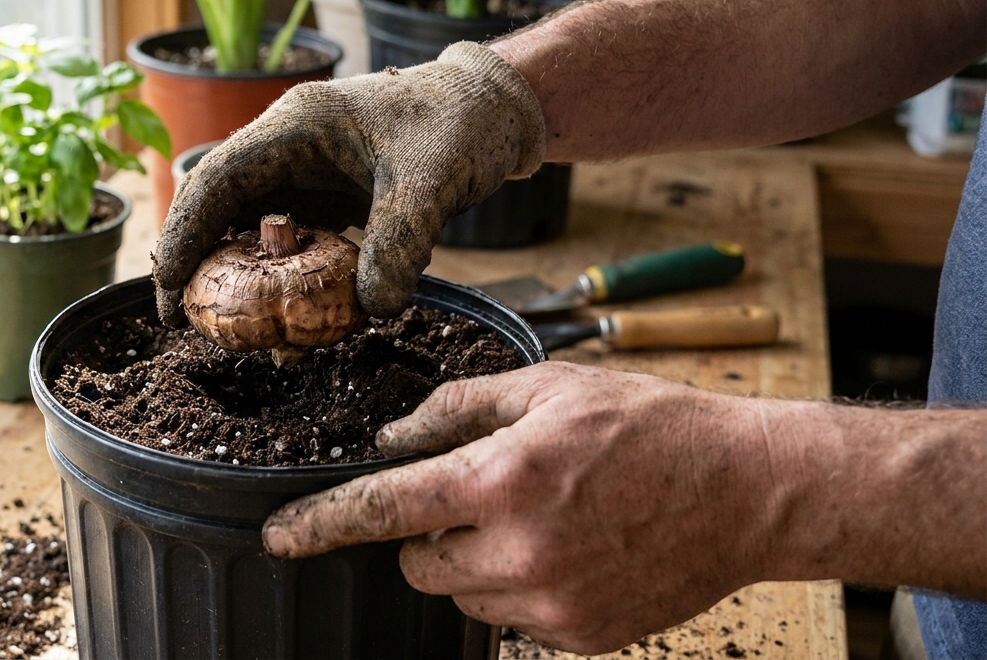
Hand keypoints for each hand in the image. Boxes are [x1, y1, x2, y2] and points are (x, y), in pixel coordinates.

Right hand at [152, 41, 545, 324]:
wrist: (496, 110)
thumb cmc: (461, 124)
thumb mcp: (432, 184)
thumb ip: (398, 244)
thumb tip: (372, 311)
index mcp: (297, 126)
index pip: (219, 179)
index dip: (186, 232)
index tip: (169, 285)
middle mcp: (289, 146)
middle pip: (220, 203)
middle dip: (195, 259)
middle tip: (181, 319)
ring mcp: (307, 170)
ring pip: (250, 223)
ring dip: (235, 271)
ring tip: (224, 325)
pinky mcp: (330, 194)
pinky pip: (291, 238)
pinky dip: (280, 275)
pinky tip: (281, 313)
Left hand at [260, 361, 782, 654]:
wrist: (746, 491)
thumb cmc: (648, 427)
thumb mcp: (547, 388)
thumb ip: (456, 411)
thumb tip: (394, 441)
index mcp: (503, 480)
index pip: (384, 510)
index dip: (320, 525)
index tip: (278, 539)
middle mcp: (519, 553)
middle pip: (416, 563)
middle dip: (427, 532)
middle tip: (483, 494)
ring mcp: (551, 604)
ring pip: (461, 595)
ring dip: (474, 561)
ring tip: (541, 517)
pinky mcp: (580, 638)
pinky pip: (512, 620)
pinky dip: (520, 588)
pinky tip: (570, 549)